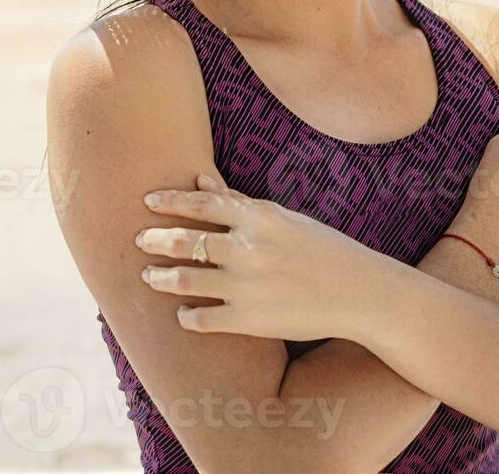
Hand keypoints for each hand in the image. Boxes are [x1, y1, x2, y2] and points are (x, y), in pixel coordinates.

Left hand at [135, 173, 392, 342]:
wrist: (359, 293)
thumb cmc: (324, 250)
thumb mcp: (285, 218)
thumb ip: (240, 201)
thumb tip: (199, 178)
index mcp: (260, 218)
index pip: (201, 203)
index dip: (169, 202)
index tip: (147, 202)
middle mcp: (248, 248)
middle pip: (184, 241)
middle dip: (154, 240)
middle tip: (140, 240)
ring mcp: (246, 285)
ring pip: (183, 280)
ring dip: (160, 277)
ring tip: (150, 277)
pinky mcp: (248, 320)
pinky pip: (201, 319)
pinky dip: (186, 316)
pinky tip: (182, 314)